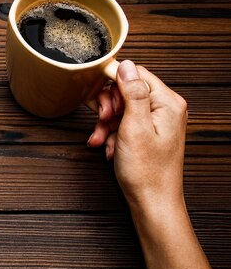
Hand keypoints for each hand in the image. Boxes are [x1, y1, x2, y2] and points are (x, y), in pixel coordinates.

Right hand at [87, 60, 187, 213]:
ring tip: (101, 140)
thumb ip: (132, 93)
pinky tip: (108, 148)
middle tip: (103, 122)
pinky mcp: (148, 134)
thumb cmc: (146, 172)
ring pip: (122, 109)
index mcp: (168, 103)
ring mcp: (157, 122)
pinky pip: (124, 124)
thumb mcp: (134, 127)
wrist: (152, 202)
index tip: (99, 100)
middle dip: (108, 107)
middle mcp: (166, 109)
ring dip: (106, 124)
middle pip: (127, 91)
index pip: (136, 74)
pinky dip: (112, 134)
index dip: (113, 85)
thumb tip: (126, 65)